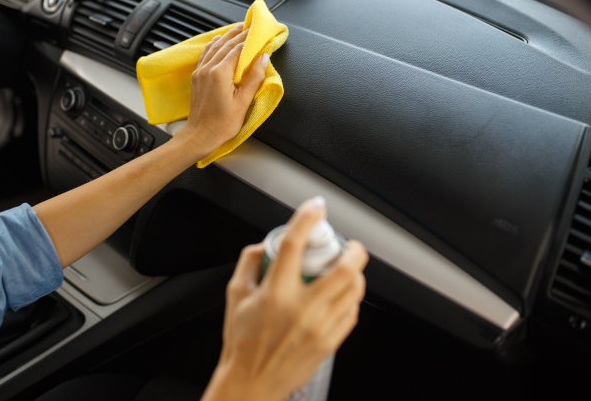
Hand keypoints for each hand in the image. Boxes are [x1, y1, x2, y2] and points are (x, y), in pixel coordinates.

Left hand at [177, 23, 268, 155]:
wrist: (200, 135)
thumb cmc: (222, 123)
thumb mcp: (243, 102)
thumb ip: (254, 77)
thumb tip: (263, 58)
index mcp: (219, 73)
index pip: (237, 49)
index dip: (249, 40)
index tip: (258, 33)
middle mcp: (208, 68)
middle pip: (225, 45)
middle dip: (239, 34)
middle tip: (250, 27)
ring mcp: (200, 72)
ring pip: (214, 47)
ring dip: (226, 37)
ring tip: (237, 29)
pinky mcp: (196, 77)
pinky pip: (205, 55)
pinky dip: (213, 45)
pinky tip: (218, 41)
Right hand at [202, 197, 368, 400]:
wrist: (252, 382)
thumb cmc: (242, 341)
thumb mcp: (235, 295)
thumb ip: (250, 262)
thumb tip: (268, 244)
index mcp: (275, 293)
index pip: (294, 245)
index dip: (307, 219)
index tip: (315, 207)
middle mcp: (301, 309)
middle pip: (343, 269)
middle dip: (353, 250)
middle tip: (349, 245)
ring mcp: (319, 327)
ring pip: (353, 290)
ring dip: (355, 273)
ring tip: (347, 269)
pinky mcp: (330, 342)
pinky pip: (351, 312)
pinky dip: (351, 298)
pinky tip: (342, 294)